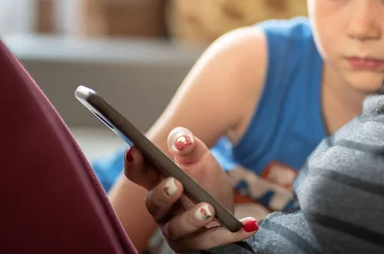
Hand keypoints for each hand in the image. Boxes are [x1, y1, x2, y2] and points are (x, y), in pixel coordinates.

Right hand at [124, 127, 258, 250]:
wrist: (223, 204)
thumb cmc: (203, 178)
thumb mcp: (199, 156)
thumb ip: (188, 145)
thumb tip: (182, 141)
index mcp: (158, 180)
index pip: (139, 173)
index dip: (134, 163)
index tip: (135, 150)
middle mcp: (162, 208)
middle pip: (154, 204)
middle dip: (163, 194)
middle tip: (176, 184)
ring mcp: (176, 229)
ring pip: (177, 228)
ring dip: (192, 219)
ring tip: (208, 208)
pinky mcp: (195, 245)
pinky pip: (211, 242)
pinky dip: (230, 234)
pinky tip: (249, 225)